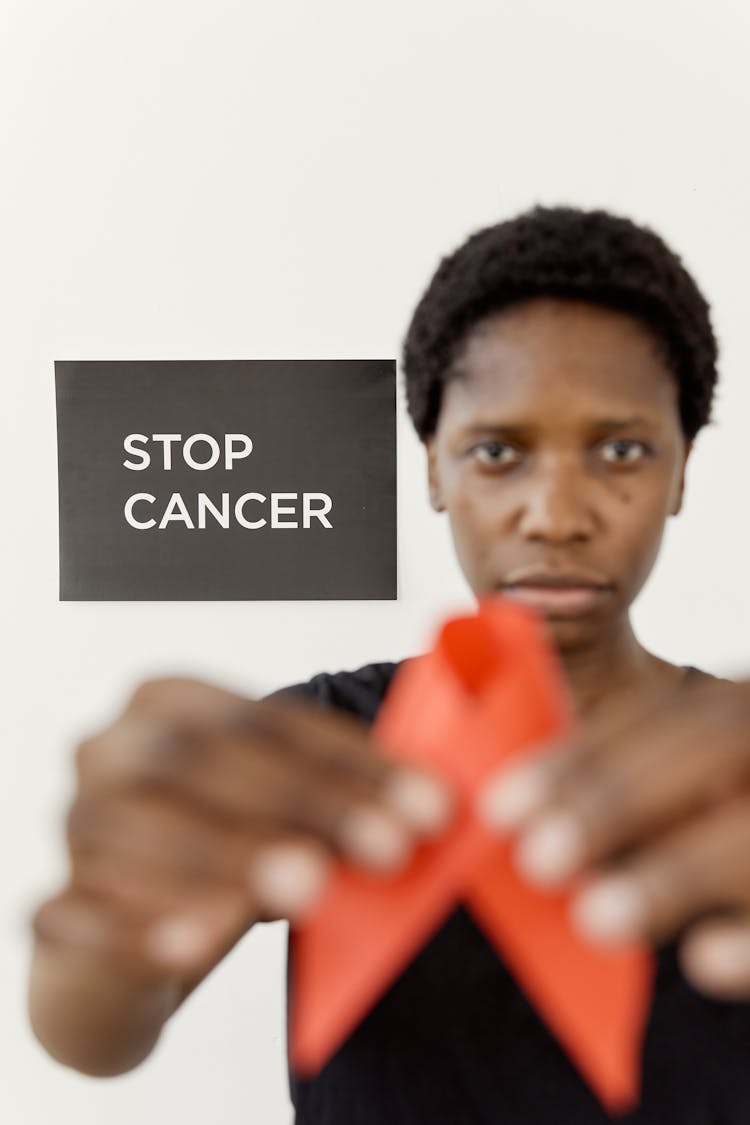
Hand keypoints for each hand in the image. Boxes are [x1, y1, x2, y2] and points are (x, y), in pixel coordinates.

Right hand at [31, 677, 452, 983]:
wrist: (125, 942)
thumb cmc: (213, 857)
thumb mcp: (271, 816)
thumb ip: (332, 805)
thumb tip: (429, 813)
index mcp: (167, 702)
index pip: (267, 719)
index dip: (352, 762)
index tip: (430, 806)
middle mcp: (110, 749)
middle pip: (199, 758)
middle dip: (302, 802)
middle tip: (386, 849)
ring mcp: (74, 824)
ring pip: (139, 826)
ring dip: (229, 857)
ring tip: (307, 890)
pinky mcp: (51, 910)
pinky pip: (85, 914)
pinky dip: (142, 929)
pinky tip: (196, 947)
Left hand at [476, 676, 749, 998]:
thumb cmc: (728, 821)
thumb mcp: (694, 787)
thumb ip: (638, 797)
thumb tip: (532, 833)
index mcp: (745, 706)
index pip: (659, 715)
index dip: (578, 758)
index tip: (500, 808)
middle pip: (710, 745)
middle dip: (614, 801)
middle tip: (537, 861)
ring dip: (675, 875)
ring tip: (593, 919)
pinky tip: (702, 962)